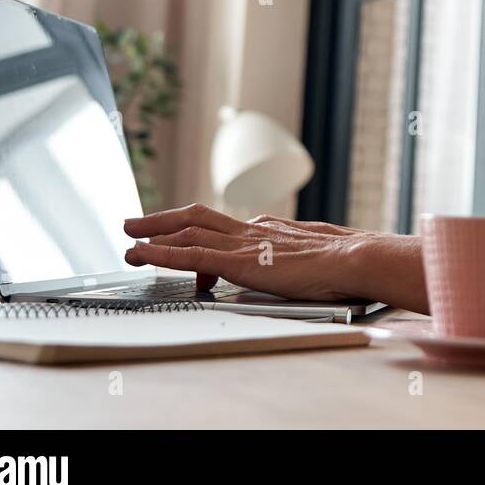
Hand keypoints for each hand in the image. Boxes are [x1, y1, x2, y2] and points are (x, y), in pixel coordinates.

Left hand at [123, 203, 370, 300]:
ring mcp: (244, 244)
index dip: (199, 231)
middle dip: (164, 220)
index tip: (182, 236)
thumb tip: (304, 266)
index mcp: (273, 230)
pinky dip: (161, 254)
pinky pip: (190, 256)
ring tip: (129, 239)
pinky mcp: (239, 262)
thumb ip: (303, 258)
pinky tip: (141, 254)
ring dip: (154, 235)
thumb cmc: (348, 263)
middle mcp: (254, 230)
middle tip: (137, 222)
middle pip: (198, 218)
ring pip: (188, 232)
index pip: (227, 228)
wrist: (355, 259)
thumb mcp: (321, 256)